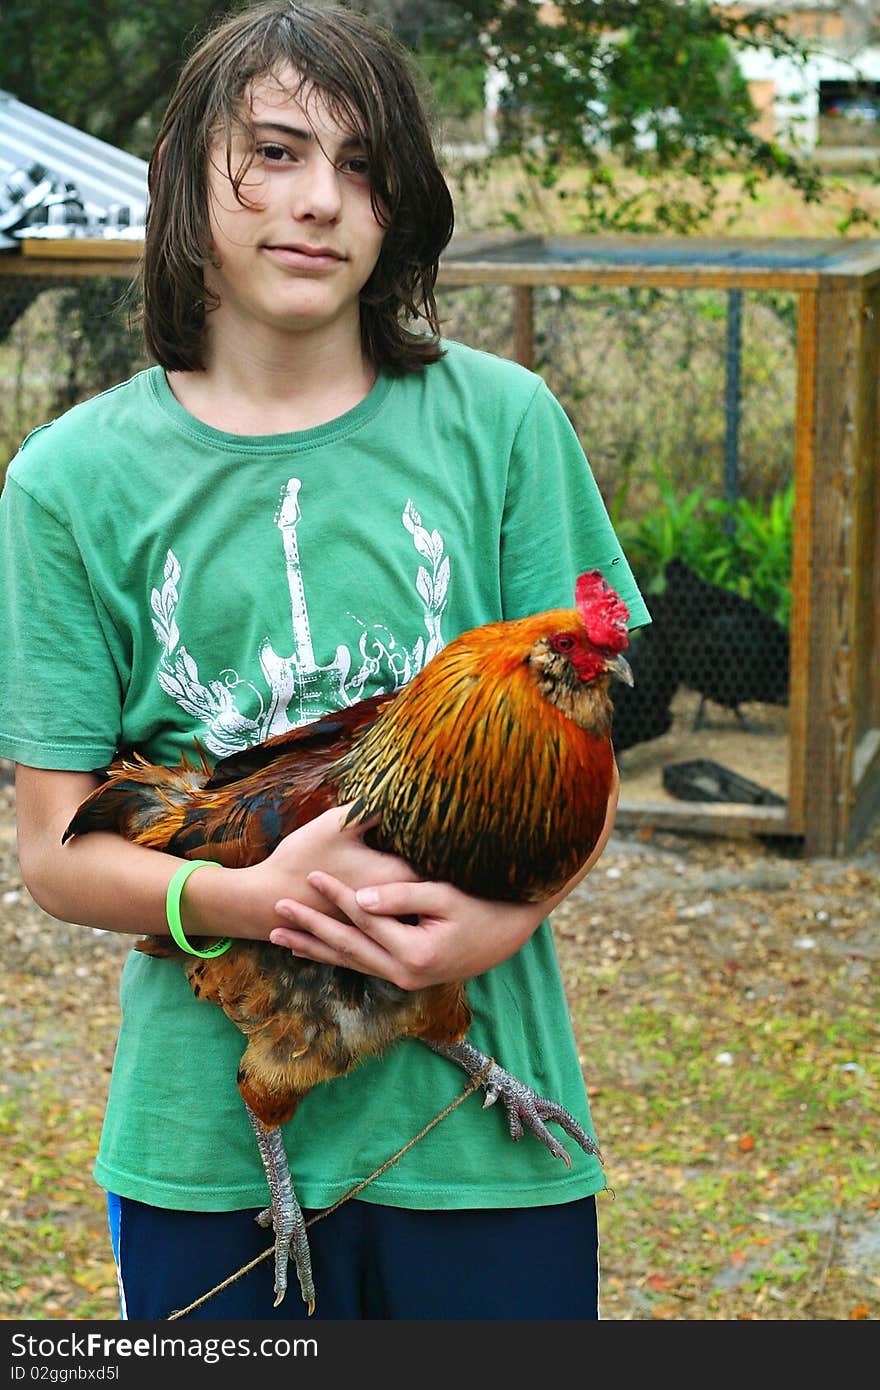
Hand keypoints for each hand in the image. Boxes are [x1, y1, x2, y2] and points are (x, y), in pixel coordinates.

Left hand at [268, 872, 549, 989]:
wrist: (511, 934)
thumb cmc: (483, 906)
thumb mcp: (446, 896)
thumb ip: (401, 897)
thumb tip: (360, 897)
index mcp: (414, 953)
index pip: (364, 919)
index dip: (335, 896)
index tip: (310, 875)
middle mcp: (404, 974)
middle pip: (346, 947)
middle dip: (309, 928)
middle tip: (275, 911)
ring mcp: (403, 979)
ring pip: (348, 962)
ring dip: (313, 947)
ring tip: (278, 936)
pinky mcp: (404, 976)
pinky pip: (360, 966)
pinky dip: (334, 957)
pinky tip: (311, 951)